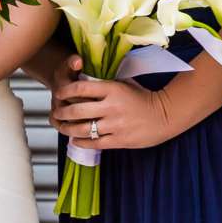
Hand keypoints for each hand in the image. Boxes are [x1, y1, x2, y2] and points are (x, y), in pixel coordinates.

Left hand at [48, 54, 168, 149]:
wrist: (165, 115)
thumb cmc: (142, 97)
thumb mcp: (123, 84)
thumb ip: (104, 84)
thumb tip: (81, 79)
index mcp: (112, 89)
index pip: (80, 88)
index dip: (64, 91)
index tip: (58, 93)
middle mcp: (112, 107)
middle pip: (77, 111)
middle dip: (62, 112)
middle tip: (56, 112)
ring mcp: (115, 125)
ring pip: (82, 129)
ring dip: (67, 129)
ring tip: (62, 127)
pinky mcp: (119, 140)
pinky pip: (94, 143)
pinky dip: (81, 142)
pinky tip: (75, 140)